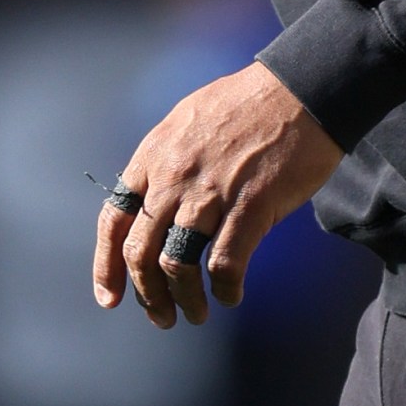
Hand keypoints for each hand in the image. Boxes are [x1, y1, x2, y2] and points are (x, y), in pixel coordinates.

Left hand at [93, 62, 343, 327]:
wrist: (299, 88)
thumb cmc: (249, 102)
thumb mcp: (187, 119)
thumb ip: (167, 161)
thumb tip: (156, 199)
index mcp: (154, 155)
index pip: (114, 220)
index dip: (106, 265)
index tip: (109, 297)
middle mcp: (173, 177)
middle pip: (141, 253)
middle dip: (146, 295)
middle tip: (161, 317)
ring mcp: (210, 193)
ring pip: (177, 266)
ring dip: (184, 301)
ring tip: (196, 315)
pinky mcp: (249, 207)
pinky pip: (224, 265)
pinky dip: (225, 289)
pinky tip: (231, 295)